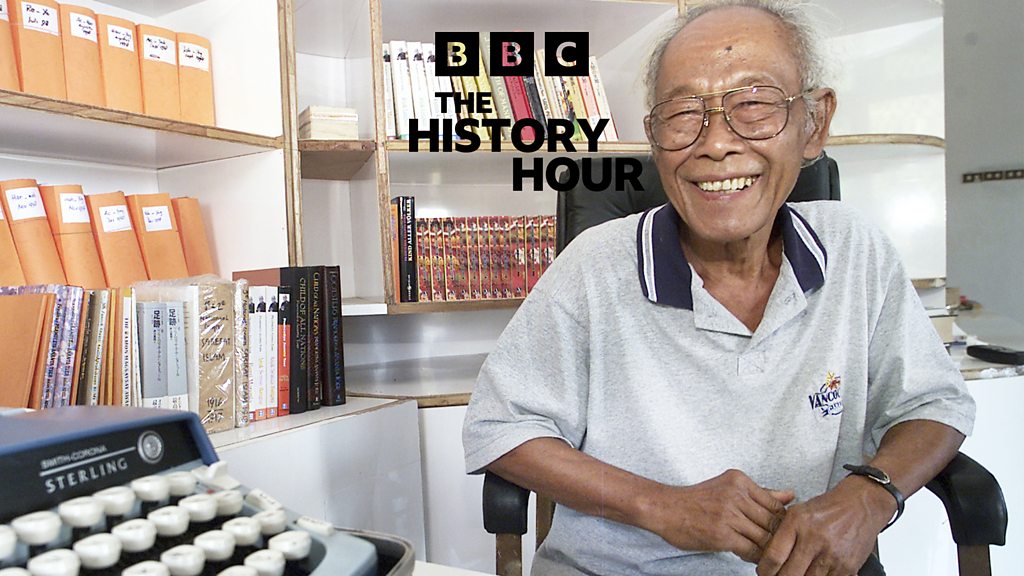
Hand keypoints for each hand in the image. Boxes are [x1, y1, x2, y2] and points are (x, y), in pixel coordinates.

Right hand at [646, 469, 792, 563]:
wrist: (665, 509)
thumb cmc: (696, 500)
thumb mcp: (728, 488)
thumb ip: (761, 493)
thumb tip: (791, 494)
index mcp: (740, 480)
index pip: (776, 504)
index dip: (780, 522)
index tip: (777, 530)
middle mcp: (736, 494)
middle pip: (772, 521)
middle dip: (776, 537)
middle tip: (774, 545)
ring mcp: (729, 515)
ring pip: (764, 537)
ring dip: (766, 549)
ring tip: (762, 552)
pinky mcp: (723, 534)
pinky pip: (751, 550)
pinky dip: (754, 556)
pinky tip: (748, 555)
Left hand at [756, 476, 895, 575]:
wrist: (860, 505)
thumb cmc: (828, 508)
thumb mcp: (798, 512)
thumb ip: (782, 534)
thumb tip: (767, 557)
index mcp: (798, 523)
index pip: (774, 556)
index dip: (765, 570)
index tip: (764, 572)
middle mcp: (814, 539)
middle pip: (789, 574)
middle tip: (777, 575)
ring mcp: (832, 555)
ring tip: (796, 572)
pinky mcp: (847, 566)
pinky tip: (813, 572)